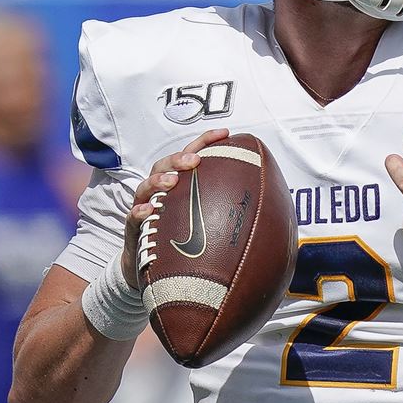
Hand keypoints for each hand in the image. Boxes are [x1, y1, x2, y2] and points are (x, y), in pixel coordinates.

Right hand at [121, 128, 229, 288]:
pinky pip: (134, 217)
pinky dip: (140, 212)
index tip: (226, 133)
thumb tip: (268, 209)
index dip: (206, 142)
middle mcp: (159, 192)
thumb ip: (226, 210)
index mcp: (178, 185)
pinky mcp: (134, 229)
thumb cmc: (180, 240)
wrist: (149, 268)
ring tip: (172, 182)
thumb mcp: (203, 222)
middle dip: (179, 159)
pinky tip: (149, 211)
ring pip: (146, 187)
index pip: (191, 156)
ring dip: (158, 180)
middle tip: (194, 160)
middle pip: (165, 165)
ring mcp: (145, 208)